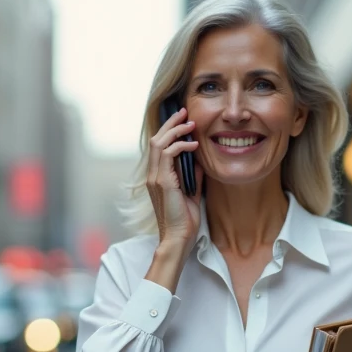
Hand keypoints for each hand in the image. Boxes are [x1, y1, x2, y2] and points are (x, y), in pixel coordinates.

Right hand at [147, 106, 202, 248]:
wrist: (179, 238)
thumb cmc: (184, 220)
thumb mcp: (192, 192)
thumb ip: (193, 176)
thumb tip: (198, 161)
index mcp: (157, 177)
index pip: (158, 147)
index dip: (169, 131)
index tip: (183, 120)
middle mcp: (152, 175)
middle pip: (156, 139)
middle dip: (170, 124)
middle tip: (184, 113)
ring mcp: (155, 178)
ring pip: (159, 143)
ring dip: (175, 131)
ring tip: (190, 124)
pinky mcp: (163, 182)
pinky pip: (168, 155)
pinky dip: (180, 146)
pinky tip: (193, 145)